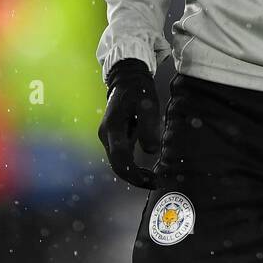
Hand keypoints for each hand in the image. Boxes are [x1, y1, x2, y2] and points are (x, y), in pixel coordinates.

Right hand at [97, 58, 161, 188]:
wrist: (127, 79)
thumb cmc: (138, 90)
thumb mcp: (147, 104)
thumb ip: (148, 126)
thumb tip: (151, 151)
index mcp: (112, 127)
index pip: (120, 159)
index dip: (135, 173)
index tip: (152, 179)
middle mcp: (106, 135)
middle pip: (117, 165)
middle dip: (136, 178)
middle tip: (156, 183)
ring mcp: (108, 137)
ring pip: (118, 163)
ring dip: (135, 173)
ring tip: (155, 178)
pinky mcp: (114, 138)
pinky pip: (122, 157)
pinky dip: (133, 166)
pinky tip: (148, 170)